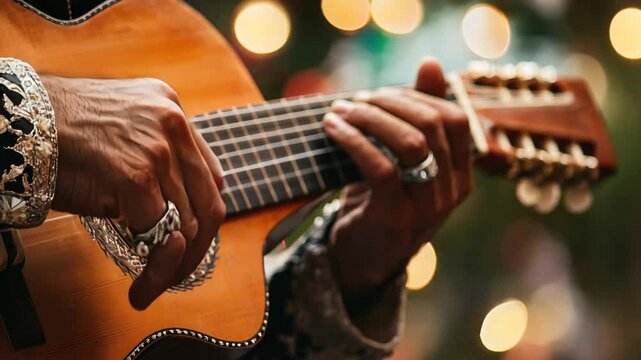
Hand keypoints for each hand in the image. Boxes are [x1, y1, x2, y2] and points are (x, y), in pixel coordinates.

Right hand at [41, 76, 225, 309]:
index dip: (204, 215)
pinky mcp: (136, 176)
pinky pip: (160, 237)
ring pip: (188, 226)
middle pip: (209, 202)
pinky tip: (140, 289)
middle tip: (177, 274)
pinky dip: (155, 272)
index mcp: (170, 108)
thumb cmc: (57, 132)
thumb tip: (174, 211)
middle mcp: (173, 124)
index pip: (210, 175)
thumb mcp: (119, 130)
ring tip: (153, 287)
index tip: (189, 241)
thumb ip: (153, 155)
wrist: (14, 122)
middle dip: (196, 248)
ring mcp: (157, 150)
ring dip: (174, 267)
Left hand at [322, 59, 472, 297]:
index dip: (417, 96)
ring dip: (370, 118)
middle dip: (389, 102)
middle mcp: (452, 191)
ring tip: (340, 111)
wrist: (362, 259)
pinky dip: (353, 141)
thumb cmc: (381, 200)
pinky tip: (331, 129)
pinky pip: (380, 167)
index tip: (379, 93)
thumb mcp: (402, 158)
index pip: (455, 118)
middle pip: (432, 125)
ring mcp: (427, 208)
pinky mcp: (394, 218)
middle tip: (356, 100)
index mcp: (461, 174)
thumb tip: (432, 63)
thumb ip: (419, 115)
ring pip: (409, 143)